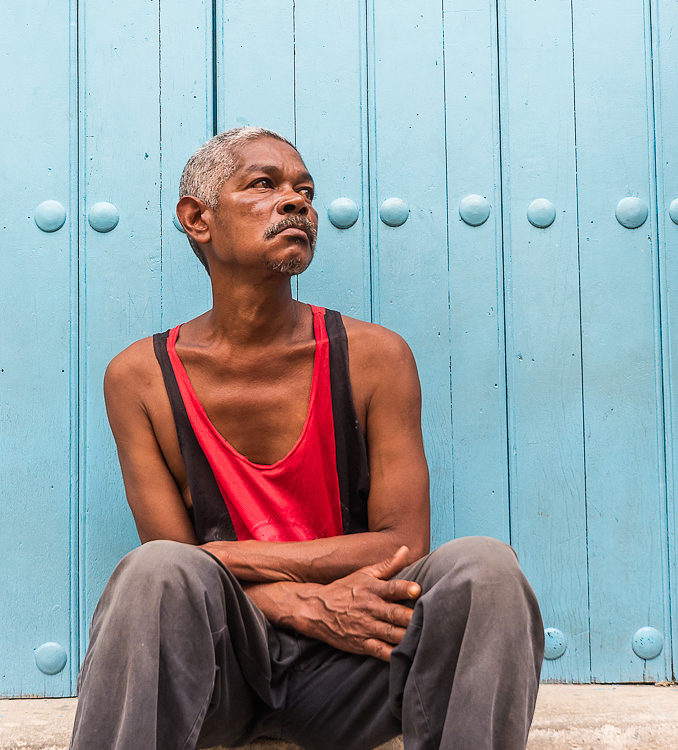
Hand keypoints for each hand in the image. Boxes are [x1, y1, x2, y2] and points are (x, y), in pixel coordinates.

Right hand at [291, 546, 420, 661]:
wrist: (316, 609)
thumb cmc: (344, 589)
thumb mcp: (364, 573)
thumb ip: (388, 564)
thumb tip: (406, 549)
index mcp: (372, 589)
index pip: (391, 588)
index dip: (404, 588)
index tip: (417, 589)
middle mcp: (370, 608)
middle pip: (395, 614)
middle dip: (412, 617)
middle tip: (430, 618)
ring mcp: (366, 627)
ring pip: (391, 634)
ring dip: (408, 637)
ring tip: (425, 638)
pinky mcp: (362, 644)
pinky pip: (380, 651)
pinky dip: (393, 655)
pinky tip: (406, 657)